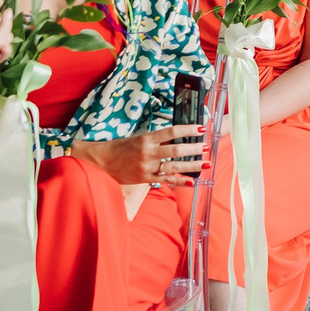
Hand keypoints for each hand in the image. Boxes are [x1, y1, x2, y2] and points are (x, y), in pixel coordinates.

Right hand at [72, 126, 206, 187]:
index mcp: (147, 138)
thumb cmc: (122, 148)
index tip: (201, 128)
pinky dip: (180, 181)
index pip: (172, 131)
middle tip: (206, 146)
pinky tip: (192, 181)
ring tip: (206, 163)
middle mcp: (148, 152)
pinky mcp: (145, 178)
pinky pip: (166, 180)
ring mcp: (147, 167)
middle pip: (176, 150)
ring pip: (174, 166)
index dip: (188, 130)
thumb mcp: (140, 138)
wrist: (102, 161)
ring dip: (192, 165)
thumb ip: (158, 139)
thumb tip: (179, 137)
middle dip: (194, 148)